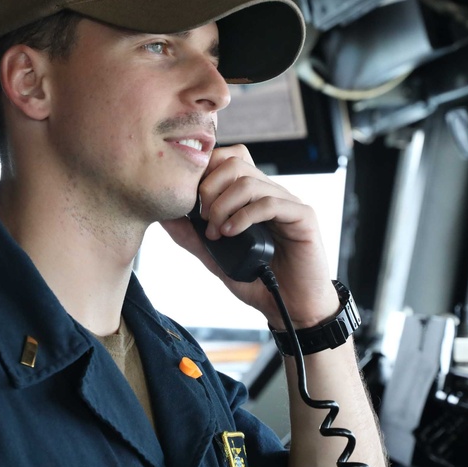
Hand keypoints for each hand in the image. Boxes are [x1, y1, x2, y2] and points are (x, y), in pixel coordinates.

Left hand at [160, 145, 338, 328]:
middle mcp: (270, 193)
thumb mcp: (215, 257)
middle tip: (204, 220)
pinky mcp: (303, 217)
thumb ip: (192, 236)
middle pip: (235, 163)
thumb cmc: (257, 281)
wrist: (291, 307)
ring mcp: (288, 202)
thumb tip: (164, 216)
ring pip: (249, 182)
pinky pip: (270, 203)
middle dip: (209, 190)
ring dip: (223, 206)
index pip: (227, 159)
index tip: (192, 205)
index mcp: (252, 196)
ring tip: (217, 232)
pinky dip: (244, 217)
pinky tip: (232, 234)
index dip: (205, 174)